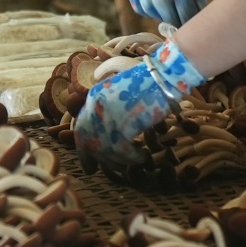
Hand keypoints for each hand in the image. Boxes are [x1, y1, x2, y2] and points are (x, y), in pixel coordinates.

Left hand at [75, 40, 204, 164]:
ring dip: (119, 160)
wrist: (164, 75)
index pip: (81, 127)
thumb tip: (108, 136)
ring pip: (106, 150)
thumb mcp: (121, 91)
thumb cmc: (148, 83)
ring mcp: (109, 116)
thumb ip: (109, 108)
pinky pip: (123, 151)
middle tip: (97, 171)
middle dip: (93, 159)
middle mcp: (97, 107)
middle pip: (89, 142)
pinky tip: (142, 157)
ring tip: (133, 160)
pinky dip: (133, 158)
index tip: (89, 162)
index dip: (83, 148)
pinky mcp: (124, 125)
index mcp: (95, 97)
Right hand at [125, 0, 205, 26]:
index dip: (185, 14)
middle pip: (159, 1)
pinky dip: (145, 9)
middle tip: (177, 26)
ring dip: (157, 15)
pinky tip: (155, 9)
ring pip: (145, 4)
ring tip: (167, 16)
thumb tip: (194, 19)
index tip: (189, 25)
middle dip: (170, 18)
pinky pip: (135, 2)